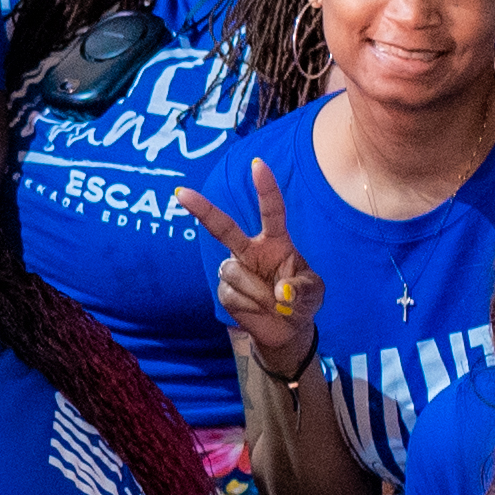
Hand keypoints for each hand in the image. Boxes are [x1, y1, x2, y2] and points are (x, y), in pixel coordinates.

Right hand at [176, 164, 322, 390]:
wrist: (286, 330)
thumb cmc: (301, 301)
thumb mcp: (313, 293)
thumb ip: (302, 289)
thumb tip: (282, 292)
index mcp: (275, 241)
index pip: (271, 210)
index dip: (265, 188)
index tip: (257, 164)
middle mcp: (250, 251)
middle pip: (223, 228)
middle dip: (202, 210)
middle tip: (181, 194)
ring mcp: (234, 270)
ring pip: (235, 271)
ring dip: (260, 292)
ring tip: (275, 305)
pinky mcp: (225, 291)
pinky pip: (234, 294)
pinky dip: (253, 306)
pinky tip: (261, 310)